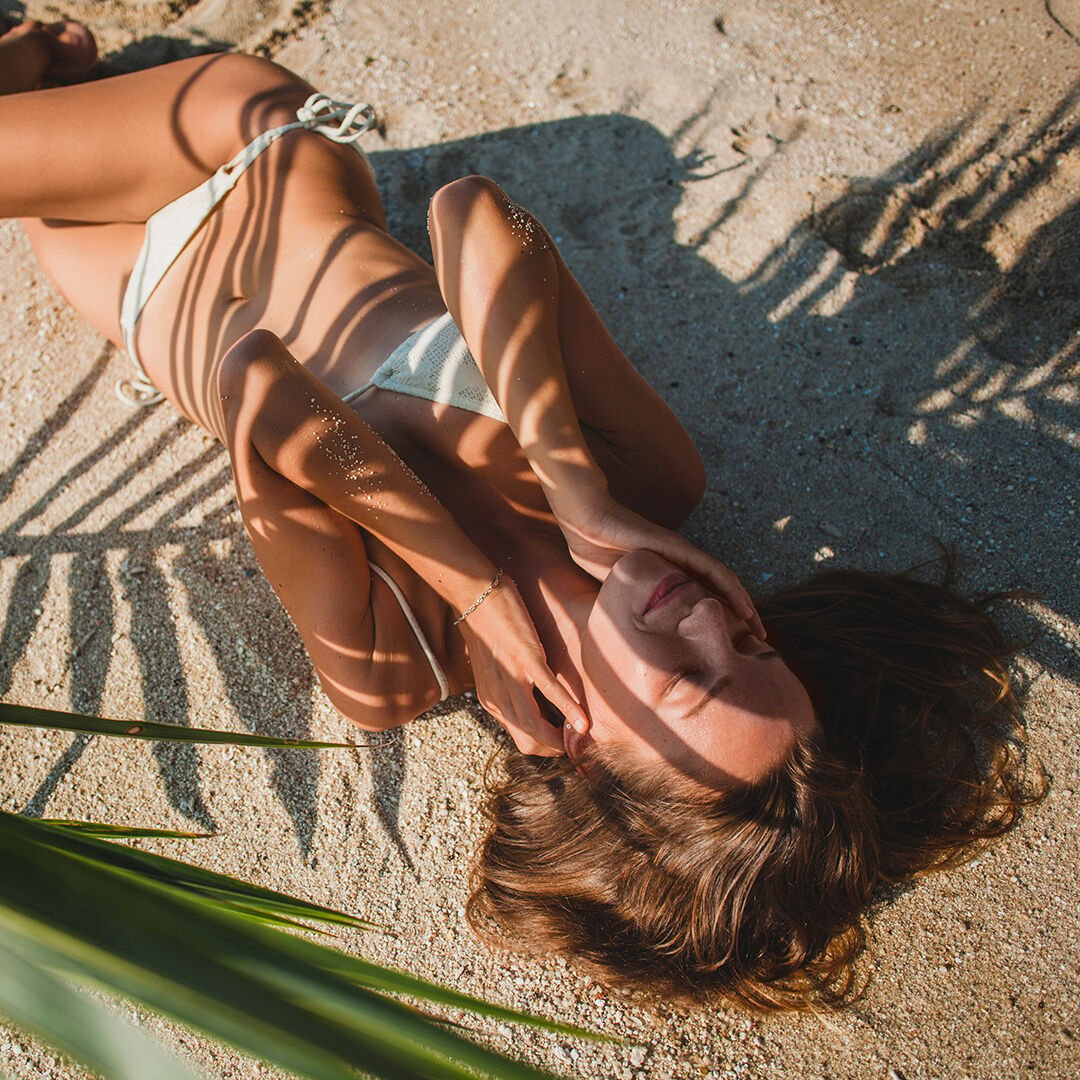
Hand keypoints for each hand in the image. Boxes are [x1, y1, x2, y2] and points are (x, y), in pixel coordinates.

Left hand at [456, 574, 587, 755]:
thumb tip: (534, 700)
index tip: (565, 741)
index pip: (522, 739)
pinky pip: (550, 693)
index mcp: (492, 701)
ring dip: (561, 738)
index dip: (546, 746)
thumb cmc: (487, 628)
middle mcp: (498, 698)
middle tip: (575, 744)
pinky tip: (583, 722)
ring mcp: (512, 680)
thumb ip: (510, 688)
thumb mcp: (493, 669)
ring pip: (536, 728)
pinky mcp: (527, 660)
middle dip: (555, 748)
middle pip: (529, 742)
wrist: (475, 597)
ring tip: (581, 739)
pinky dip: (568, 710)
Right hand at [556, 493, 765, 638]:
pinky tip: (744, 608)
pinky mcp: (680, 548)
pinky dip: (731, 590)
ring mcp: (683, 554)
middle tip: (758, 639)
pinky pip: (713, 571)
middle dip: (742, 615)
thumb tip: (632, 636)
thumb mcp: (617, 589)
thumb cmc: (596, 551)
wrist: (587, 522)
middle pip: (721, 590)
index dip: (721, 618)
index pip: (704, 597)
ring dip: (745, 604)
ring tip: (758, 627)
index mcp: (670, 574)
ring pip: (725, 581)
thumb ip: (631, 604)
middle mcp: (682, 563)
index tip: (734, 642)